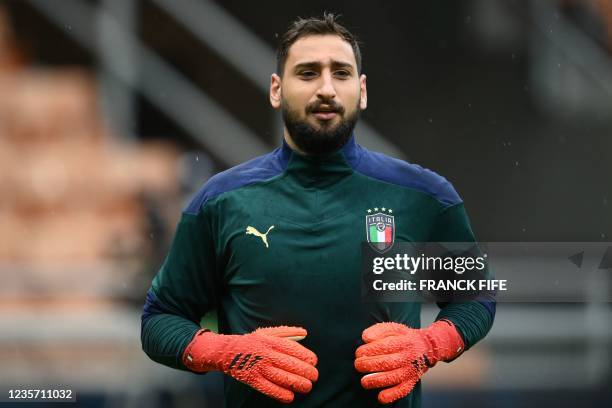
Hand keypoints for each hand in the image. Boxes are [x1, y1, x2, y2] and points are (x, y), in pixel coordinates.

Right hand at [183, 326, 317, 403]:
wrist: (229, 352)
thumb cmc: (253, 342)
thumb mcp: (268, 333)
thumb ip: (287, 332)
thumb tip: (304, 333)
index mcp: (272, 341)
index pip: (294, 349)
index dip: (307, 357)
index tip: (313, 362)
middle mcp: (267, 354)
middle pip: (291, 365)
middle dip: (306, 372)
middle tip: (314, 377)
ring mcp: (260, 367)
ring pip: (283, 378)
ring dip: (298, 384)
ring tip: (307, 387)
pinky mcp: (253, 380)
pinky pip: (270, 389)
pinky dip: (281, 394)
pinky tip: (290, 396)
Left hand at [354, 320, 463, 403]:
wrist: (428, 347)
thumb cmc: (404, 337)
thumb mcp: (394, 328)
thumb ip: (379, 330)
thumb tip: (366, 338)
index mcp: (403, 341)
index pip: (385, 346)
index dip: (370, 350)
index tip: (359, 353)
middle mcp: (408, 356)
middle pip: (388, 362)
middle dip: (370, 365)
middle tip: (358, 365)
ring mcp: (411, 370)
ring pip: (394, 377)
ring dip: (377, 380)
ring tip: (364, 381)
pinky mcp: (412, 380)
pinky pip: (403, 390)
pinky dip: (392, 395)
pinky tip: (380, 397)